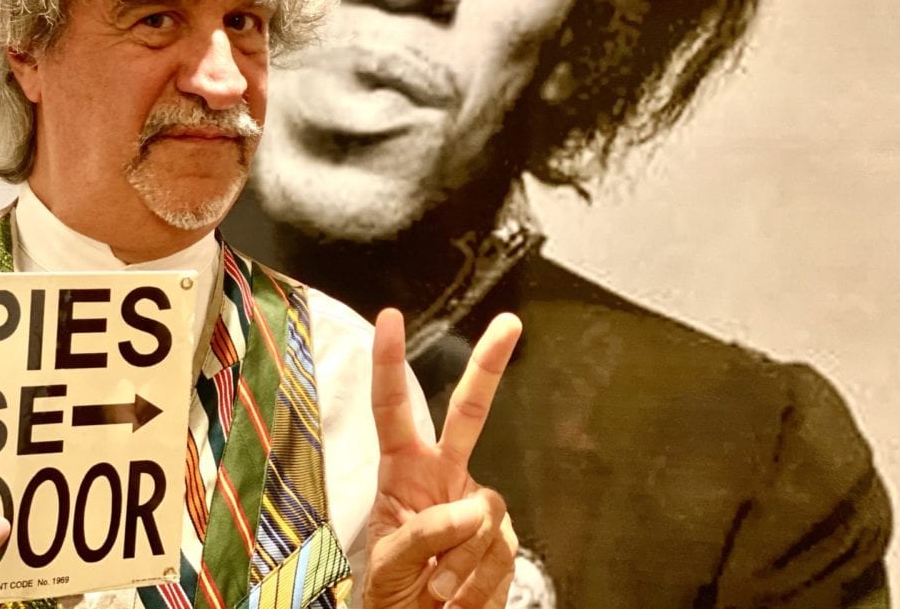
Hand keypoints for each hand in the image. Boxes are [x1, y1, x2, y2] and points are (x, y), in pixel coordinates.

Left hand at [365, 308, 521, 608]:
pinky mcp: (502, 540)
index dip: (389, 364)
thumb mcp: (389, 563)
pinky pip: (501, 551)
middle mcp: (443, 476)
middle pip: (469, 413)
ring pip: (486, 513)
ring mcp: (476, 507)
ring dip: (460, 560)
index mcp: (402, 471)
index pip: (392, 410)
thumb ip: (421, 532)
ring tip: (435, 590)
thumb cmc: (392, 593)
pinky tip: (457, 598)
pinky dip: (477, 582)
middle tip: (510, 324)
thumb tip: (470, 511)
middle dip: (489, 366)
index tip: (390, 318)